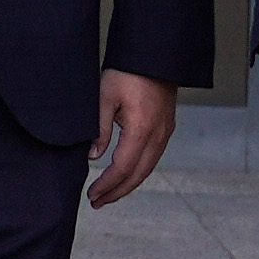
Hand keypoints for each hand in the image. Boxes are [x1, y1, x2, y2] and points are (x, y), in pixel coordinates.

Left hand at [87, 72, 177, 209]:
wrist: (155, 56)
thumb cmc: (127, 72)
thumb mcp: (104, 97)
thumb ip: (98, 129)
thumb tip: (93, 157)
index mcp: (141, 130)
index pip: (122, 168)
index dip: (106, 185)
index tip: (91, 195)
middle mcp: (158, 135)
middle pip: (137, 175)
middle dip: (117, 192)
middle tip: (97, 203)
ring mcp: (165, 132)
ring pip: (148, 168)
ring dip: (128, 184)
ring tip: (109, 194)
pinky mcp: (167, 128)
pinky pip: (153, 157)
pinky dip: (138, 171)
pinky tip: (126, 174)